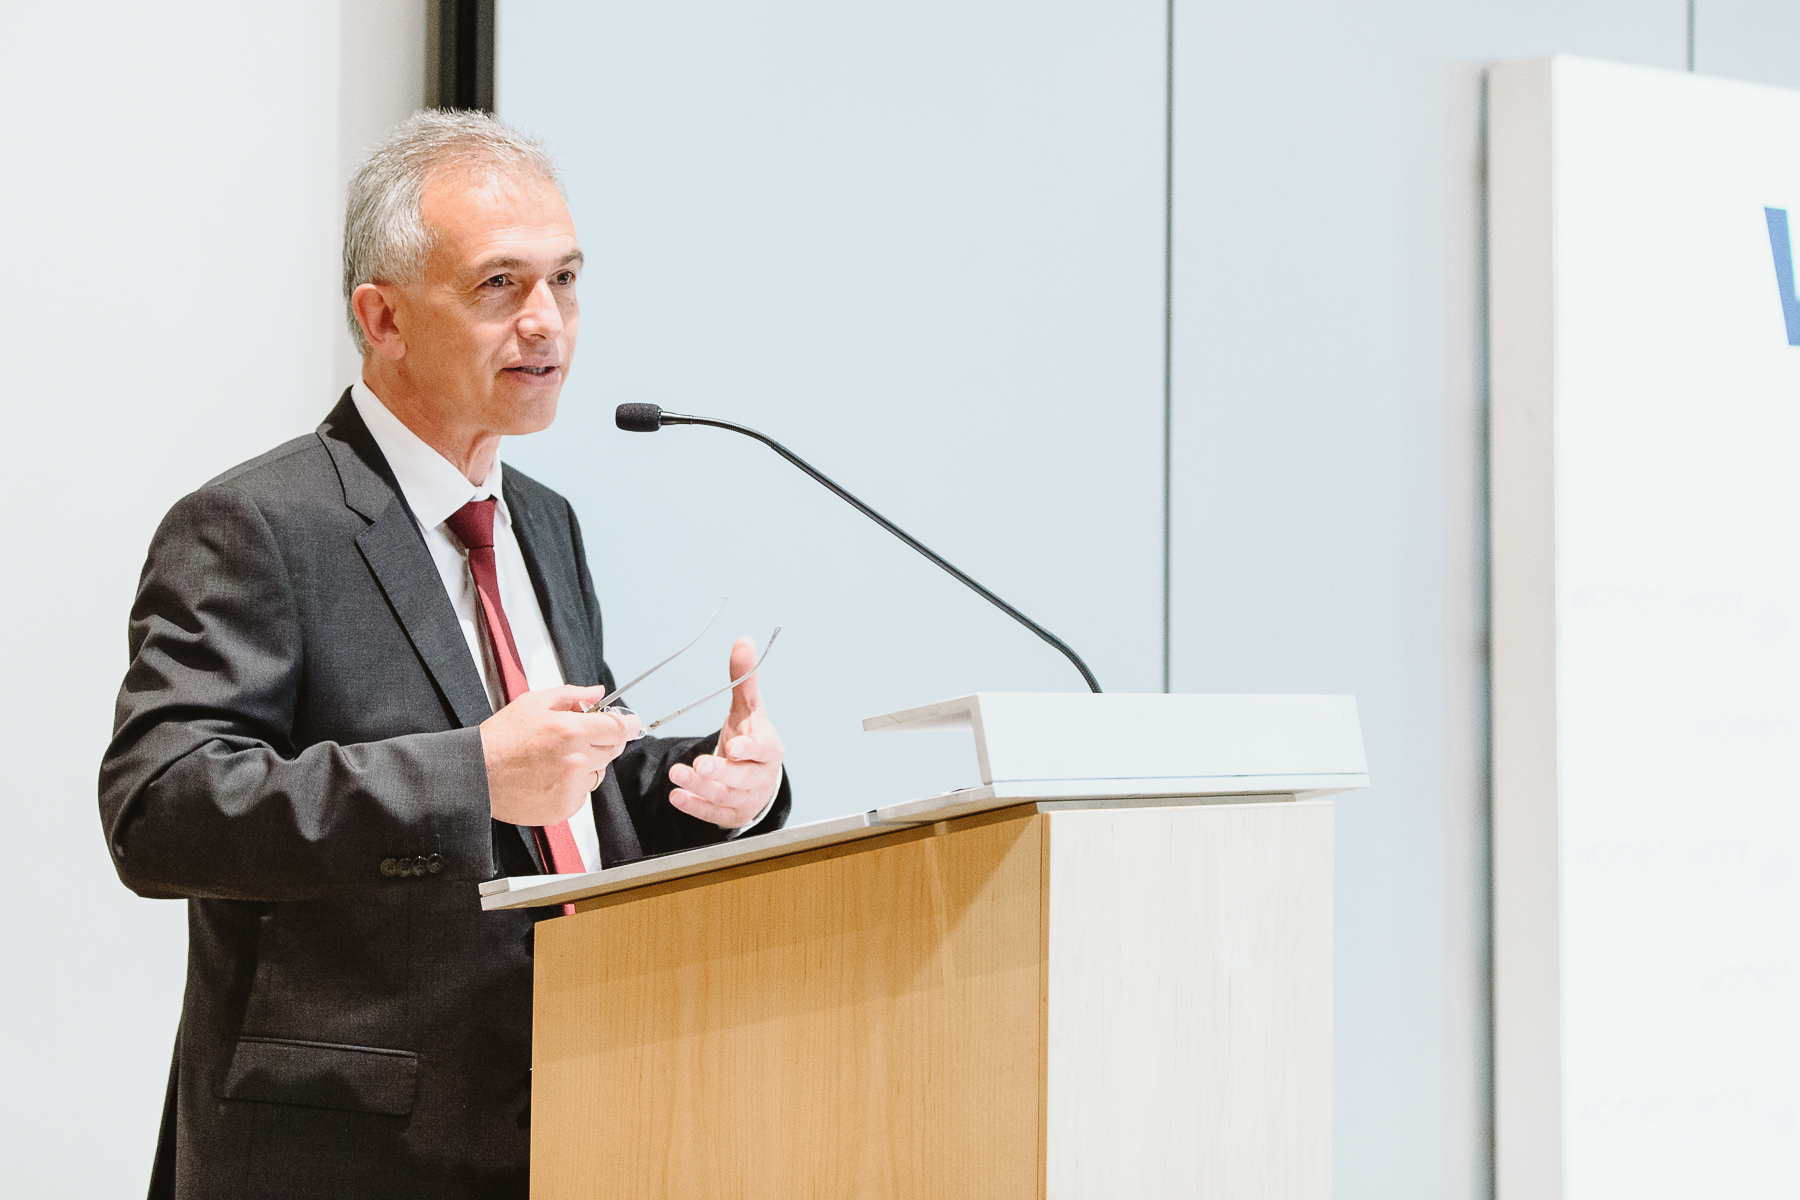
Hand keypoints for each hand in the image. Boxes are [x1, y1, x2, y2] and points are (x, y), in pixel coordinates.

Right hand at [480, 685, 640, 826]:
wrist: (476, 774)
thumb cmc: (500, 738)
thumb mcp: (533, 703)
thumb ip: (571, 695)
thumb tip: (597, 693)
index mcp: (570, 731)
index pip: (619, 728)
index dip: (628, 724)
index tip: (631, 723)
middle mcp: (575, 760)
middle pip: (612, 750)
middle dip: (602, 741)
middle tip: (576, 738)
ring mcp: (571, 786)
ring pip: (598, 773)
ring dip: (587, 765)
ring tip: (554, 760)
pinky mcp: (564, 807)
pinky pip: (582, 794)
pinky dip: (572, 786)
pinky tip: (547, 777)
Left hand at [668, 636, 784, 829]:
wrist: (759, 775)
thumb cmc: (752, 736)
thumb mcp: (748, 708)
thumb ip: (744, 677)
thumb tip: (743, 640)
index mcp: (768, 747)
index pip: (763, 750)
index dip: (749, 750)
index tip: (734, 747)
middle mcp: (761, 775)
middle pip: (742, 777)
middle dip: (719, 772)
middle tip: (697, 764)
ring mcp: (748, 798)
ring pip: (725, 796)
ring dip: (701, 787)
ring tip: (677, 775)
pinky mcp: (733, 814)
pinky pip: (714, 814)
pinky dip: (696, 806)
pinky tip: (677, 796)